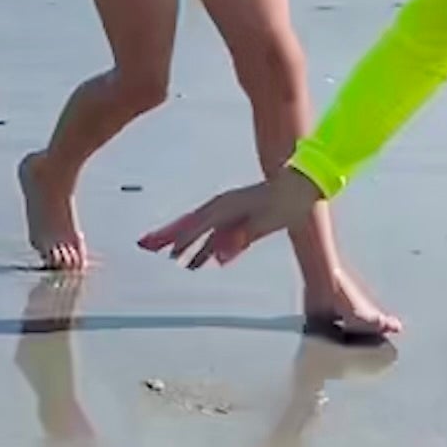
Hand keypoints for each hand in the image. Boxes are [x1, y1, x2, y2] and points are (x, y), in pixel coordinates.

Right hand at [140, 178, 296, 268]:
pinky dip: (207, 245)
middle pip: (190, 224)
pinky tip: (203, 260)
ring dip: (188, 244)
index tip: (165, 253)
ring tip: (173, 260)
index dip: (180, 240)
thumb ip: (240, 239)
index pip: (197, 226)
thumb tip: (217, 256)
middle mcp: (222, 207)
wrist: (301, 186)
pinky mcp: (238, 216)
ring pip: (202, 229)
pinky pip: (216, 232)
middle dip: (169, 236)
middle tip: (146, 245)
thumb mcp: (264, 223)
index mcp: (225, 207)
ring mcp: (229, 210)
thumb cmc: (285, 203)